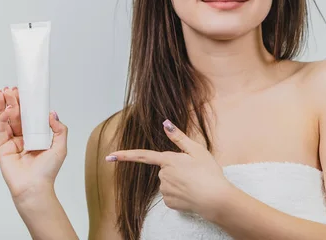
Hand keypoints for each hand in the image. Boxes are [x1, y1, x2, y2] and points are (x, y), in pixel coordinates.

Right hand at [0, 87, 67, 202]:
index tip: (23, 92)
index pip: (28, 116)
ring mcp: (11, 142)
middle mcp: (22, 137)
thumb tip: (52, 114)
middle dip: (12, 101)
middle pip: (15, 115)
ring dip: (3, 106)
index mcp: (34, 136)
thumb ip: (59, 129)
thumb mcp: (60, 146)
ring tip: (2, 93)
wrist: (35, 187)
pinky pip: (1, 131)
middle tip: (10, 89)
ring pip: (6, 120)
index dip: (25, 104)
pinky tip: (5, 110)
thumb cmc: (47, 171)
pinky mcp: (2, 148)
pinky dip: (2, 119)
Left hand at [105, 119, 231, 218]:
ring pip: (168, 182)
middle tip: (194, 171)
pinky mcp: (169, 203)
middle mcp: (163, 175)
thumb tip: (165, 123)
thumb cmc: (209, 172)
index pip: (142, 156)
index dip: (124, 155)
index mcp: (168, 160)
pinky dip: (180, 194)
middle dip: (176, 169)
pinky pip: (171, 195)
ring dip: (179, 182)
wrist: (216, 199)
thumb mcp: (197, 150)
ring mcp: (165, 190)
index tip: (109, 156)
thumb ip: (178, 137)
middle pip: (164, 169)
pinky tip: (191, 193)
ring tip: (195, 183)